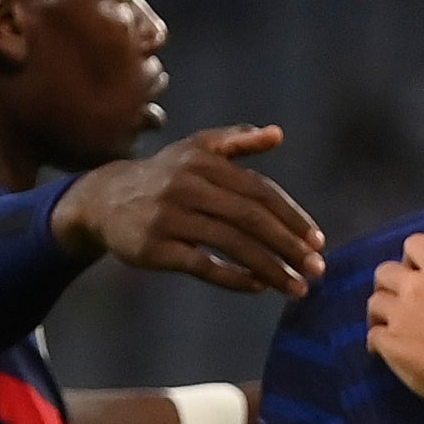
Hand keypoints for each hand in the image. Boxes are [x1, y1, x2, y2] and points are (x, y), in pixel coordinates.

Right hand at [54, 125, 325, 297]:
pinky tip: (258, 288)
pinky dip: (234, 278)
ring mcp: (170, 216)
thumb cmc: (164, 176)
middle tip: (317, 270)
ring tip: (297, 288)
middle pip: (250, 218)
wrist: (104, 198)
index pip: (259, 191)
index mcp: (205, 161)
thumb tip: (277, 134)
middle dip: (288, 246)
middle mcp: (188, 184)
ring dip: (270, 268)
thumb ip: (237, 141)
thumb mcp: (196, 150)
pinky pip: (203, 265)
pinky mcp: (155, 246)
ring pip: (231, 244)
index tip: (318, 242)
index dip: (292, 217)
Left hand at [366, 235, 423, 399]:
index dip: (413, 257)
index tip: (416, 268)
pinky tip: (382, 349)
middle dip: (389, 282)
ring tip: (387, 322)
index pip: (415, 244)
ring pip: (374, 302)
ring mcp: (400, 315)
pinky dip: (376, 341)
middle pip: (385, 271)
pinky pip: (373, 335)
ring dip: (380, 311)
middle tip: (397, 295)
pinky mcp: (390, 343)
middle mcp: (417, 287)